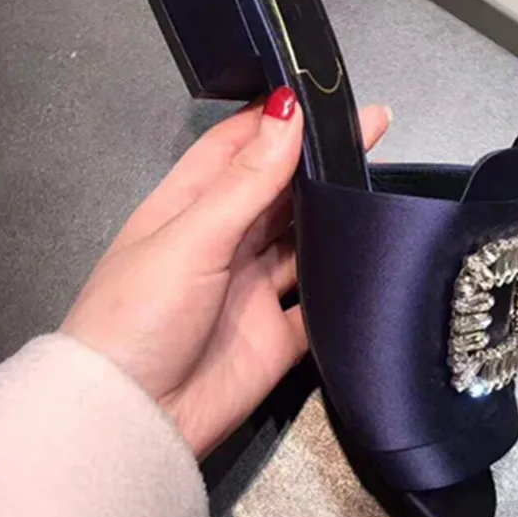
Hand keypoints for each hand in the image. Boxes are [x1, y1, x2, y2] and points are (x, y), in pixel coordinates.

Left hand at [62, 89, 390, 457]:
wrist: (134, 422)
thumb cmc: (142, 314)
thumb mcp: (190, 237)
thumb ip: (246, 181)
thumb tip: (288, 112)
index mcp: (189, 208)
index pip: (237, 147)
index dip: (277, 119)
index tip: (322, 94)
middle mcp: (224, 241)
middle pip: (278, 190)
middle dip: (319, 162)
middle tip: (372, 131)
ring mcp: (253, 288)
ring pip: (304, 241)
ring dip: (336, 215)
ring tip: (382, 181)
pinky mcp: (279, 334)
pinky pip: (319, 301)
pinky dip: (344, 282)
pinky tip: (375, 254)